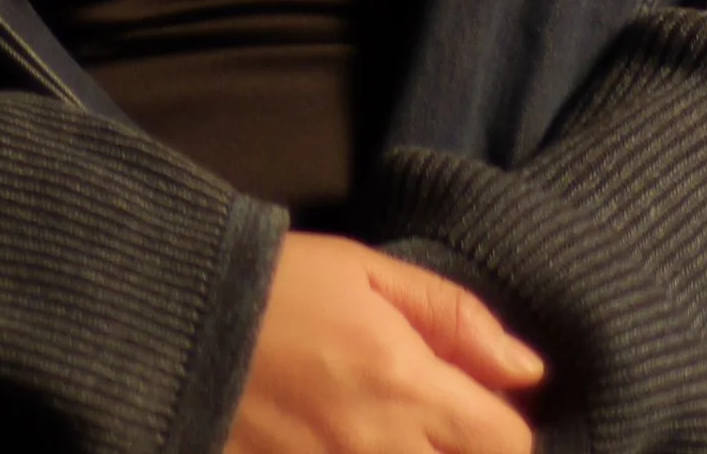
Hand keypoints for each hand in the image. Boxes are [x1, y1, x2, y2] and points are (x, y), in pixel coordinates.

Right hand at [225, 231, 545, 452]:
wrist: (178, 324)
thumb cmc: (278, 287)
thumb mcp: (368, 272)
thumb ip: (452, 317)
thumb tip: (528, 370)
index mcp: (406, 386)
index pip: (508, 443)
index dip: (506, 427)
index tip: (481, 409)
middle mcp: (380, 452)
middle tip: (441, 427)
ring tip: (398, 435)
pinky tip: (348, 445)